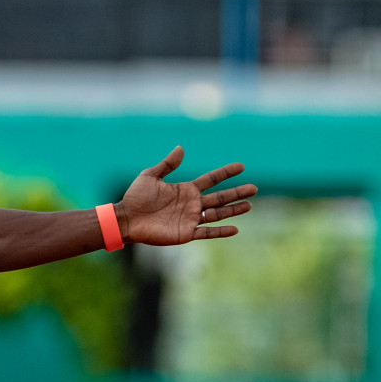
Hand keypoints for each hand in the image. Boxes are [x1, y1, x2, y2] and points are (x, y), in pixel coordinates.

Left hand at [119, 146, 255, 245]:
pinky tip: (235, 229)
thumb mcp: (150, 176)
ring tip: (249, 205)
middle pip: (220, 197)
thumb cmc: (135, 197)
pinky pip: (207, 232)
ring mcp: (190, 219)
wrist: (126, 219)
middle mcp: (191, 204)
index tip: (241, 166)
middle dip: (237, 193)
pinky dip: (220, 231)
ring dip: (233, 210)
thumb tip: (181, 148)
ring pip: (217, 214)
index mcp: (185, 190)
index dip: (225, 173)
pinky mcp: (185, 233)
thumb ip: (167, 164)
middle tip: (254, 188)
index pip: (211, 180)